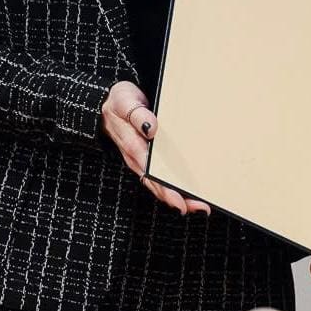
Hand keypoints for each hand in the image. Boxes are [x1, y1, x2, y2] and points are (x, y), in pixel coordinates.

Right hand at [101, 80, 209, 215]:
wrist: (110, 102)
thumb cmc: (120, 103)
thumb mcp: (125, 102)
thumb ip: (137, 114)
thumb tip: (150, 127)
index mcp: (133, 147)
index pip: (150, 173)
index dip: (165, 189)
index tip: (180, 201)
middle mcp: (138, 159)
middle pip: (158, 184)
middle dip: (179, 198)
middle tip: (201, 208)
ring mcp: (144, 160)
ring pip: (162, 183)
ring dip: (181, 195)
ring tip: (201, 206)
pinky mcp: (150, 157)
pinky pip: (163, 175)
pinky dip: (177, 185)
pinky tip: (191, 192)